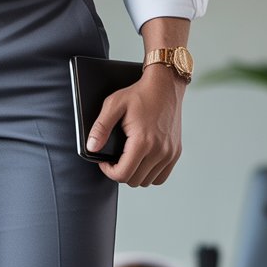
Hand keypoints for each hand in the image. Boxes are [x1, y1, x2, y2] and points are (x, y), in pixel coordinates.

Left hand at [86, 66, 185, 186]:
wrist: (166, 84)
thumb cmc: (139, 93)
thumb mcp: (114, 105)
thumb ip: (100, 127)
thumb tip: (91, 148)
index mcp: (143, 141)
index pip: (122, 175)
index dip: (109, 172)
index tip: (105, 162)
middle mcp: (159, 150)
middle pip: (134, 181)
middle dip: (121, 173)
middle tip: (116, 160)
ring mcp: (169, 153)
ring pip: (147, 182)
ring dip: (135, 174)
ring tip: (129, 159)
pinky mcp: (175, 152)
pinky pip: (161, 177)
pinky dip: (150, 174)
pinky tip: (142, 162)